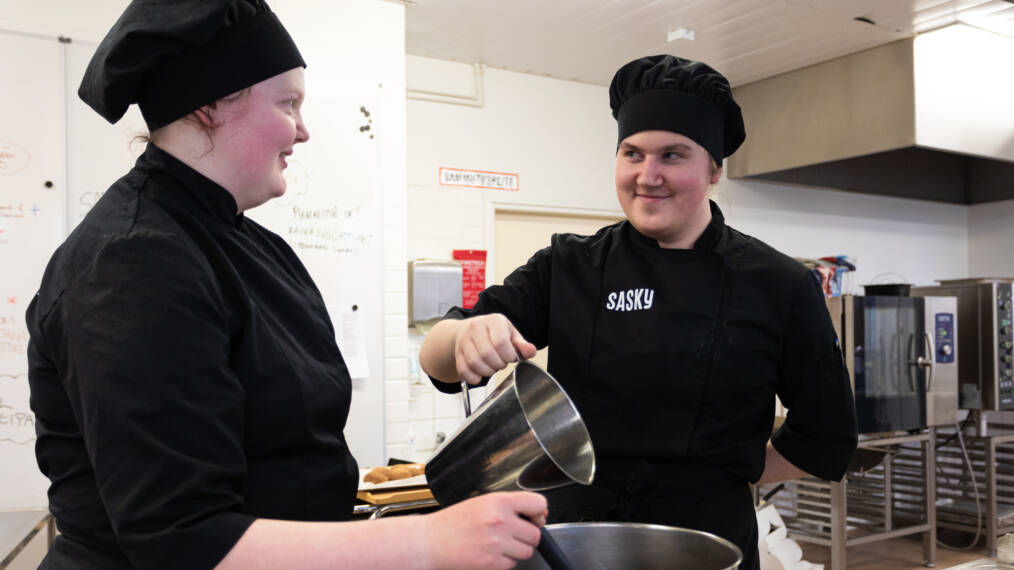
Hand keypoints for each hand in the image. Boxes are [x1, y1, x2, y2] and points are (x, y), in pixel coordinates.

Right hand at [426, 492, 547, 569]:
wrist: (429, 541)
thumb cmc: (453, 522)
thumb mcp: (482, 503)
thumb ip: (509, 506)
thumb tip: (538, 515)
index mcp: (499, 502)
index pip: (538, 503)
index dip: (539, 512)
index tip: (534, 517)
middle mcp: (500, 521)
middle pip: (535, 534)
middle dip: (526, 536)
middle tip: (510, 535)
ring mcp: (497, 543)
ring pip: (527, 552)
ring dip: (516, 551)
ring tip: (497, 544)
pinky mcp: (492, 563)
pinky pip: (511, 565)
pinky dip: (503, 562)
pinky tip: (488, 553)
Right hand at [453, 314, 536, 384]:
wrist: (470, 329)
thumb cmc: (494, 332)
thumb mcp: (511, 334)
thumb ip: (522, 345)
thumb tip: (531, 352)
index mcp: (493, 321)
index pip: (500, 342)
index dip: (508, 356)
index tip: (511, 358)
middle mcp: (476, 327)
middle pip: (487, 354)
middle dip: (498, 364)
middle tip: (501, 363)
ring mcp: (464, 340)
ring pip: (474, 362)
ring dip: (487, 371)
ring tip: (492, 367)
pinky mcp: (458, 352)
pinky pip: (463, 369)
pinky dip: (473, 377)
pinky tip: (480, 375)